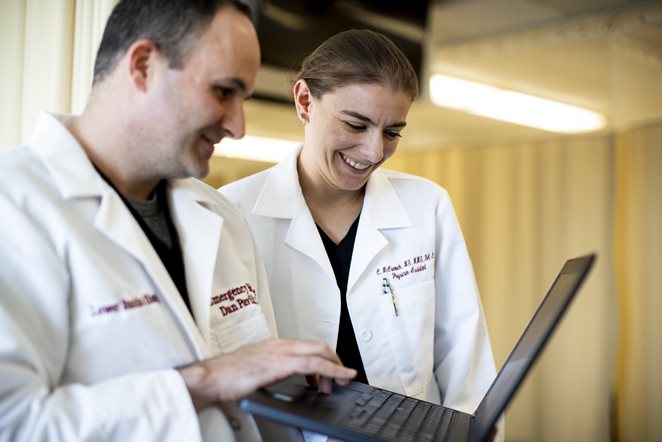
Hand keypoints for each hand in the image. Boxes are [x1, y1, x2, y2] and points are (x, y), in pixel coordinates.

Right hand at [178, 338, 356, 409]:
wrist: (210, 377)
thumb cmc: (225, 376)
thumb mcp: (254, 371)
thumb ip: (271, 370)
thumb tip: (282, 379)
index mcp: (273, 345)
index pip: (307, 345)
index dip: (325, 357)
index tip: (332, 371)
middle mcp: (279, 345)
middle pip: (319, 345)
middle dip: (335, 360)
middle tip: (342, 377)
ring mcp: (280, 352)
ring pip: (319, 351)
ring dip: (335, 367)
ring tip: (337, 383)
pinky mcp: (280, 363)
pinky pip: (314, 364)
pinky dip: (332, 370)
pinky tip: (339, 377)